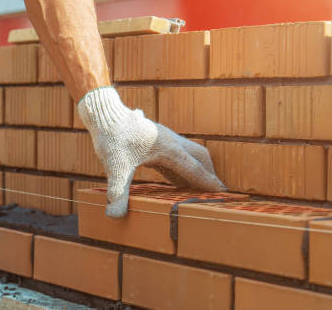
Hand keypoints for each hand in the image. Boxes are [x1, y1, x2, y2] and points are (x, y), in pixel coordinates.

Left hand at [78, 87, 225, 217]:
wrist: (106, 115)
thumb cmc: (113, 138)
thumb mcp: (115, 168)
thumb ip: (118, 193)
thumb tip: (114, 216)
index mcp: (169, 149)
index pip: (195, 170)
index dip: (209, 183)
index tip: (225, 193)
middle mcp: (172, 142)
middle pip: (201, 157)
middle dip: (209, 174)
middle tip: (216, 192)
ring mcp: (166, 139)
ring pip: (191, 155)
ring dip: (197, 170)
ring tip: (200, 189)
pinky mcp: (157, 140)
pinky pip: (178, 155)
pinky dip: (184, 168)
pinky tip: (177, 180)